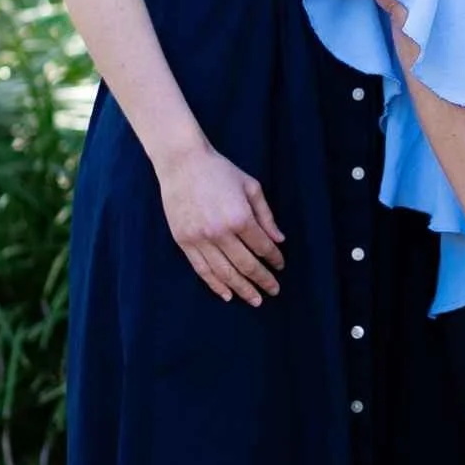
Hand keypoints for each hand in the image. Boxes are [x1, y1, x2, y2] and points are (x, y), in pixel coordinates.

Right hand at [154, 143, 284, 304]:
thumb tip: (279, 240)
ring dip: (241, 289)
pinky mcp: (183, 242)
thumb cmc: (220, 172)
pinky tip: (226, 295)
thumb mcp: (251, 187)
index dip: (274, 259)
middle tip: (273, 291)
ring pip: (224, 272)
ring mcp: (199, 239)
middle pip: (245, 264)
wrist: (183, 164)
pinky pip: (201, 270)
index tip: (281, 266)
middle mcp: (220, 232)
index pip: (262, 246)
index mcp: (240, 217)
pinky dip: (215, 285)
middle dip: (262, 280)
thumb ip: (266, 216)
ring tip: (254, 300)